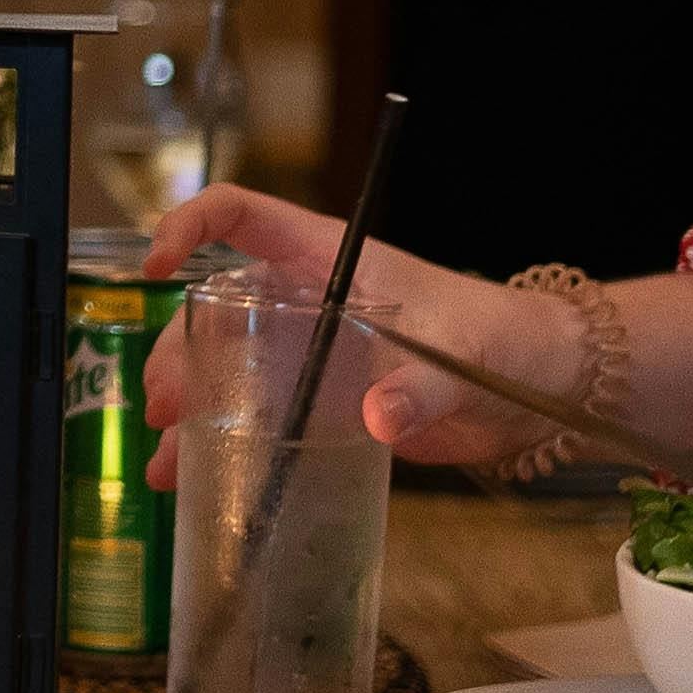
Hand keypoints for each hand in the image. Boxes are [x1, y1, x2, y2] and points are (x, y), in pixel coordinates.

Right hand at [136, 183, 569, 470]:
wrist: (534, 388)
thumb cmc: (498, 340)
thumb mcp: (458, 355)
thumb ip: (421, 386)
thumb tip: (380, 417)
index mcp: (326, 258)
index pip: (239, 215)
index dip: (190, 226)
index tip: (158, 266)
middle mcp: (303, 299)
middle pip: (214, 307)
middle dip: (178, 353)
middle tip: (167, 408)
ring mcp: (306, 352)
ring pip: (225, 366)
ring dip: (190, 407)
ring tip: (167, 458)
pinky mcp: (318, 402)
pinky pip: (255, 415)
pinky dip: (222, 444)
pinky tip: (192, 477)